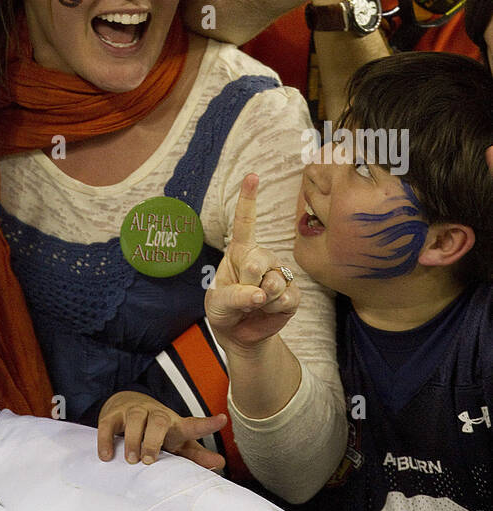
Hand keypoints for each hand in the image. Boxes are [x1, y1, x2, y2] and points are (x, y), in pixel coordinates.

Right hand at [97, 392, 226, 469]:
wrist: (126, 403)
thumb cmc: (157, 429)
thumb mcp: (177, 442)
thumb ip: (196, 454)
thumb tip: (220, 463)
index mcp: (174, 424)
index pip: (193, 424)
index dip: (207, 424)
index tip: (222, 420)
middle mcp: (155, 414)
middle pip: (159, 420)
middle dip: (154, 439)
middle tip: (149, 460)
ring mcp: (134, 411)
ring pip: (135, 418)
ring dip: (133, 439)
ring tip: (131, 459)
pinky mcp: (114, 415)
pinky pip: (108, 424)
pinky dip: (107, 440)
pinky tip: (107, 456)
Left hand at [205, 174, 299, 348]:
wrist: (241, 334)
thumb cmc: (225, 310)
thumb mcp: (218, 303)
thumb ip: (235, 295)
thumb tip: (260, 294)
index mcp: (240, 251)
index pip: (245, 221)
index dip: (248, 198)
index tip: (252, 176)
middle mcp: (262, 257)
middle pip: (258, 261)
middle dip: (248, 282)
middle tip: (244, 296)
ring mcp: (279, 274)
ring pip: (274, 282)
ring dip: (261, 300)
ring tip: (254, 305)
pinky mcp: (292, 294)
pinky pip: (286, 298)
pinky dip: (274, 309)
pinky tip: (268, 310)